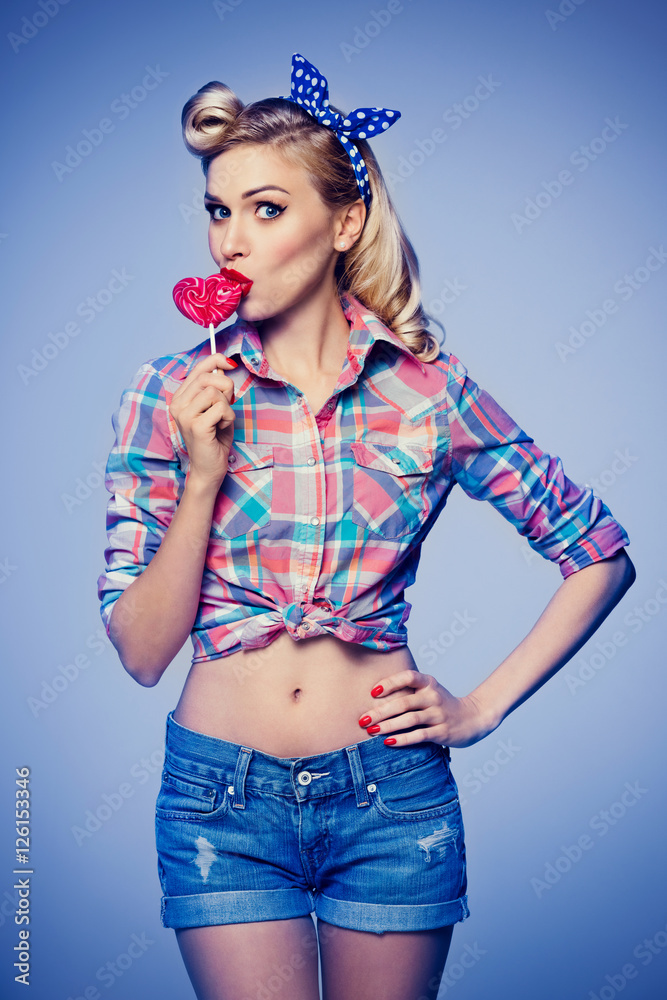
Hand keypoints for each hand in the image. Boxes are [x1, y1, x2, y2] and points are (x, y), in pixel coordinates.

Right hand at [168, 353, 236, 488]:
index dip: (215, 360)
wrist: (209, 468)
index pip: (198, 369)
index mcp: (180, 398)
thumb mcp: (216, 407)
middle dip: (226, 388)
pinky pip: (221, 408)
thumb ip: (216, 388)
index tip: (230, 363)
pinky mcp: (196, 426)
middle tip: (227, 405)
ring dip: (227, 406)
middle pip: (207, 378)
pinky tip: (221, 428)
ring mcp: (184, 415)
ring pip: (215, 392)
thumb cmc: (214, 438)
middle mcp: (178, 404)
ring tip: (221, 421)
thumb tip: (222, 366)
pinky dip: (228, 417)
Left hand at [357, 669, 497, 748]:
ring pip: (410, 720)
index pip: (408, 677)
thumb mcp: (428, 691)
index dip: (390, 683)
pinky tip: (388, 742)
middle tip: (363, 720)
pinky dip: (402, 739)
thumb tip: (373, 697)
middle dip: (380, 711)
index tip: (373, 692)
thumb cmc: (441, 704)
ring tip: (372, 731)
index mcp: (428, 683)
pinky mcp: (442, 731)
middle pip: (404, 702)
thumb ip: (408, 691)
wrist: (473, 718)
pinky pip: (419, 735)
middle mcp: (434, 696)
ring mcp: (439, 714)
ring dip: (388, 726)